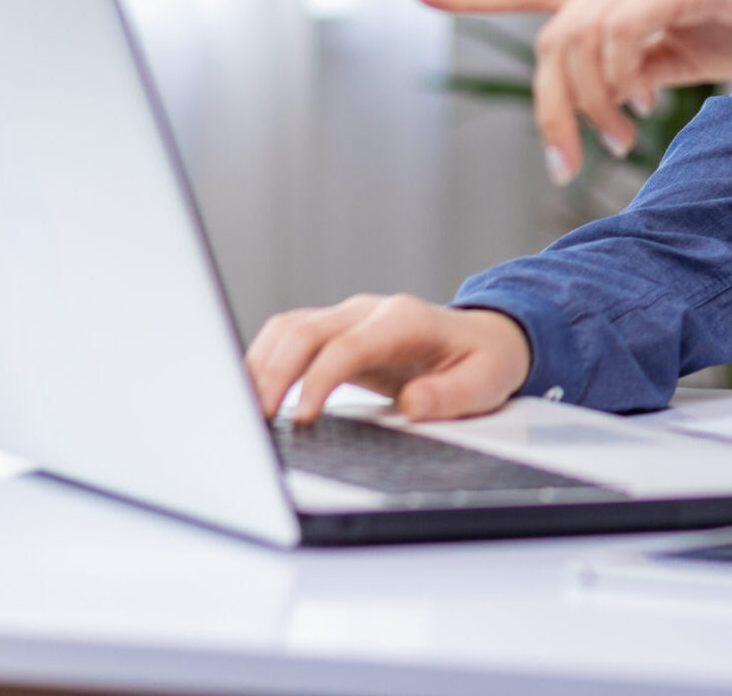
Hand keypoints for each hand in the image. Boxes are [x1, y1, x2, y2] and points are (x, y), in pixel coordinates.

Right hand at [244, 295, 531, 424]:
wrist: (486, 338)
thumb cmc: (484, 360)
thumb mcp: (486, 382)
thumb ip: (451, 395)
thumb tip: (413, 404)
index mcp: (405, 321)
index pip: (347, 346)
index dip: (317, 380)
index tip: (301, 418)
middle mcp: (370, 312)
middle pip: (305, 330)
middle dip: (274, 373)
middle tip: (256, 419)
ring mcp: (349, 318)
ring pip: (288, 329)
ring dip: (261, 365)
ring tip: (245, 411)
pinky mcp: (334, 333)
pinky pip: (288, 338)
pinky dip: (265, 362)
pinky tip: (253, 393)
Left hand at [418, 0, 731, 182]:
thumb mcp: (692, 51)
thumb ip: (643, 63)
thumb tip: (607, 94)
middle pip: (551, 37)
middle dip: (551, 110)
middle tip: (576, 160)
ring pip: (579, 40)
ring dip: (590, 104)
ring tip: (623, 137)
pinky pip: (623, 31)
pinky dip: (621, 77)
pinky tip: (646, 105)